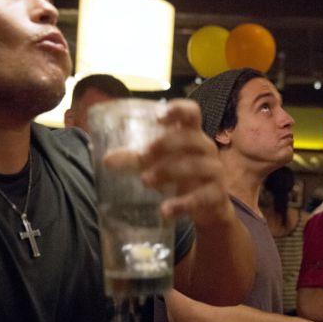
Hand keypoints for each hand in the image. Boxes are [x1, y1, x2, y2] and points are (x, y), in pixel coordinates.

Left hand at [140, 99, 232, 225]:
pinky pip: (201, 198)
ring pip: (195, 167)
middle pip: (190, 139)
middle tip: (141, 157)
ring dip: (168, 172)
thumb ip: (136, 159)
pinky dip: (181, 204)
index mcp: (193, 135)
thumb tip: (106, 160)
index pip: (192, 113)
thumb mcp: (161, 163)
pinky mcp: (217, 195)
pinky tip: (164, 211)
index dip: (177, 110)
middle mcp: (206, 149)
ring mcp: (214, 171)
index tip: (158, 117)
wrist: (209, 206)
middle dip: (164, 146)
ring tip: (145, 181)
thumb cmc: (182, 174)